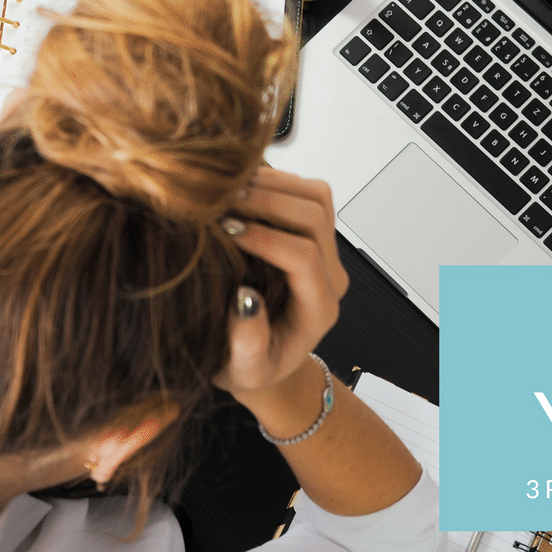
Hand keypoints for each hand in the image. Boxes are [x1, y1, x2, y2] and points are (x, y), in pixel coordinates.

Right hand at [212, 167, 348, 406]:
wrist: (264, 358)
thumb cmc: (252, 367)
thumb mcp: (245, 371)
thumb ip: (248, 345)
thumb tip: (245, 300)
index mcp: (318, 308)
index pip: (304, 257)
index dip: (266, 238)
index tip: (226, 231)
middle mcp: (329, 275)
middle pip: (315, 217)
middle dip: (268, 202)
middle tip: (222, 202)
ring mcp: (325, 250)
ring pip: (316, 196)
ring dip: (272, 185)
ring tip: (227, 190)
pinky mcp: (312, 233)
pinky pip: (305, 192)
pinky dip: (274, 180)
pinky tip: (238, 189)